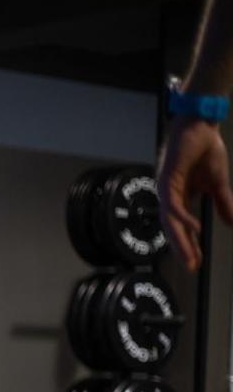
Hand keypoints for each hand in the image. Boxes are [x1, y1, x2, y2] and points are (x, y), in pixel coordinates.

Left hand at [158, 117, 232, 270]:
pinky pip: (173, 204)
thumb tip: (231, 224)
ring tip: (190, 256)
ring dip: (180, 239)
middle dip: (182, 248)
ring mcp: (166, 188)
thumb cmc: (205, 149)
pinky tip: (192, 227)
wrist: (201, 125)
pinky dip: (182, 217)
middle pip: (173, 228)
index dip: (189, 244)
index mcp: (180, 197)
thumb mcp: (218, 183)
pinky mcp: (166, 179)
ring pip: (170, 220)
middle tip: (191, 267)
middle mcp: (169, 196)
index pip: (182, 226)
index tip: (196, 261)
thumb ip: (222, 203)